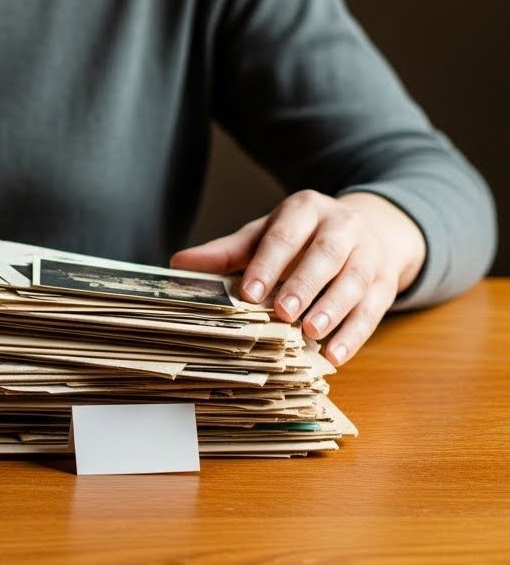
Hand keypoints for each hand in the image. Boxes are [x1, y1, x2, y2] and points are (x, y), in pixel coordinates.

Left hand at [170, 190, 425, 366]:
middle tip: (283, 312)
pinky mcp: (386, 282)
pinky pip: (374, 309)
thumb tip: (179, 263)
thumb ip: (227, 252)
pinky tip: (335, 354)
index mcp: (306, 209)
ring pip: (354, 281)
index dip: (268, 264)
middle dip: (304, 284)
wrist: (368, 229)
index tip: (250, 292)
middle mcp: (343, 226)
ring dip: (333, 310)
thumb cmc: (301, 237)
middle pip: (326, 255)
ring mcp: (369, 253)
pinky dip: (355, 334)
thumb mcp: (264, 235)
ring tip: (310, 333)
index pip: (286, 236)